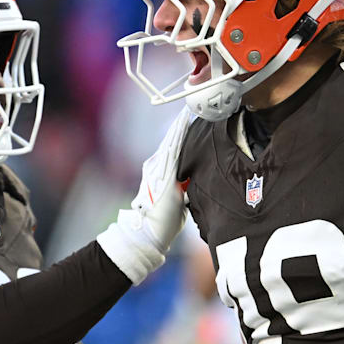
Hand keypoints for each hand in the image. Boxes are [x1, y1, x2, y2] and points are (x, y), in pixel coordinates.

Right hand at [97, 107, 192, 283]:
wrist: (150, 232)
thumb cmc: (163, 222)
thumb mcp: (176, 201)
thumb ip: (183, 189)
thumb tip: (193, 185)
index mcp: (161, 174)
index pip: (173, 152)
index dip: (180, 137)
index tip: (187, 124)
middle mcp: (157, 168)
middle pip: (171, 144)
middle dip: (179, 128)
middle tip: (188, 112)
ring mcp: (160, 169)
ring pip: (172, 143)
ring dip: (179, 128)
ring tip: (186, 113)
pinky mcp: (165, 173)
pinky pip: (173, 149)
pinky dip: (178, 136)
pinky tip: (183, 125)